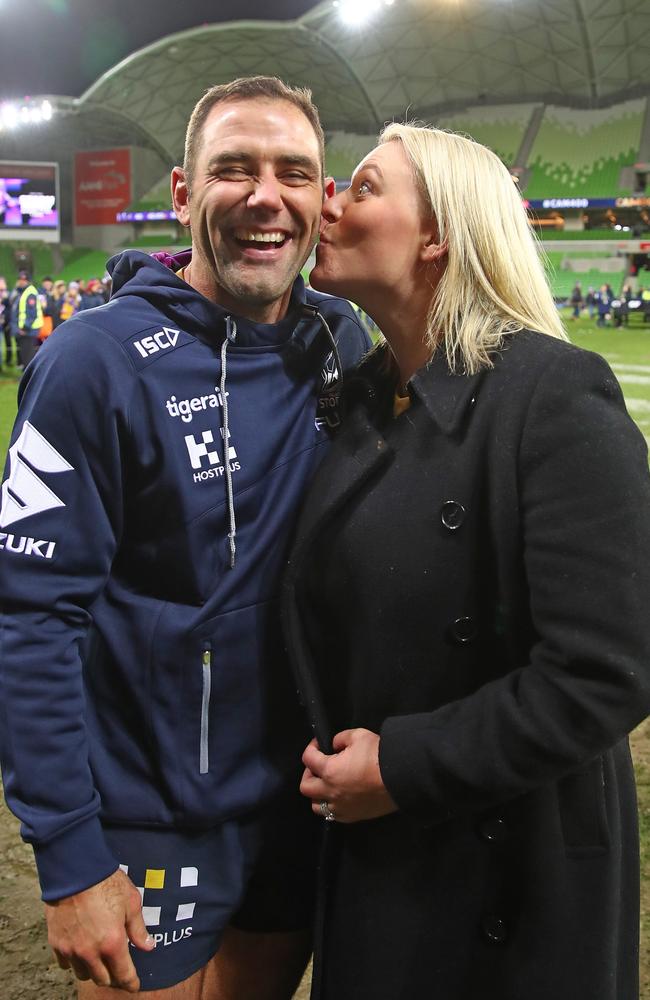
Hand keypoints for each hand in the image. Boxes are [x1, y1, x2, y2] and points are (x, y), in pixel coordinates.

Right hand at [45, 868, 154, 990]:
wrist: (75, 870)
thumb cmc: (106, 883)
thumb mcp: (131, 902)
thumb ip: (139, 929)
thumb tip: (148, 947)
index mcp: (113, 943)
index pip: (123, 975)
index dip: (130, 983)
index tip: (134, 986)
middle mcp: (91, 952)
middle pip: (103, 979)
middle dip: (113, 977)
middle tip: (118, 969)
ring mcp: (71, 949)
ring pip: (83, 974)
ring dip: (93, 969)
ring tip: (99, 958)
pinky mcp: (56, 943)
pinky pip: (65, 963)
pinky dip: (74, 961)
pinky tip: (81, 950)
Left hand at [300, 728, 397, 822]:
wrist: (401, 778)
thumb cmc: (378, 755)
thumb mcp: (359, 736)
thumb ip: (341, 738)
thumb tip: (334, 745)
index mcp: (329, 770)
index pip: (308, 759)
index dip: (311, 748)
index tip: (319, 744)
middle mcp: (330, 791)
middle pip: (305, 786)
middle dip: (309, 773)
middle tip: (319, 766)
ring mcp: (340, 807)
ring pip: (315, 805)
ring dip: (317, 794)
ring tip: (328, 784)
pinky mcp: (352, 817)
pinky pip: (332, 815)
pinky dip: (331, 805)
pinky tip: (340, 796)